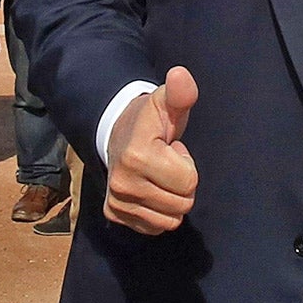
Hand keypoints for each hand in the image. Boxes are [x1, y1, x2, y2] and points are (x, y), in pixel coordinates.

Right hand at [104, 67, 198, 233]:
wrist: (116, 134)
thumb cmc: (151, 122)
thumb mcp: (166, 104)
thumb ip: (180, 93)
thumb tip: (180, 75)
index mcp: (137, 155)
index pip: (188, 182)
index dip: (186, 164)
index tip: (172, 149)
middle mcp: (122, 182)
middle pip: (182, 204)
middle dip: (182, 184)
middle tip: (166, 164)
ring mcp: (117, 201)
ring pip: (170, 220)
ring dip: (171, 199)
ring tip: (158, 176)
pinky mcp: (115, 214)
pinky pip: (155, 228)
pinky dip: (159, 213)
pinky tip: (150, 190)